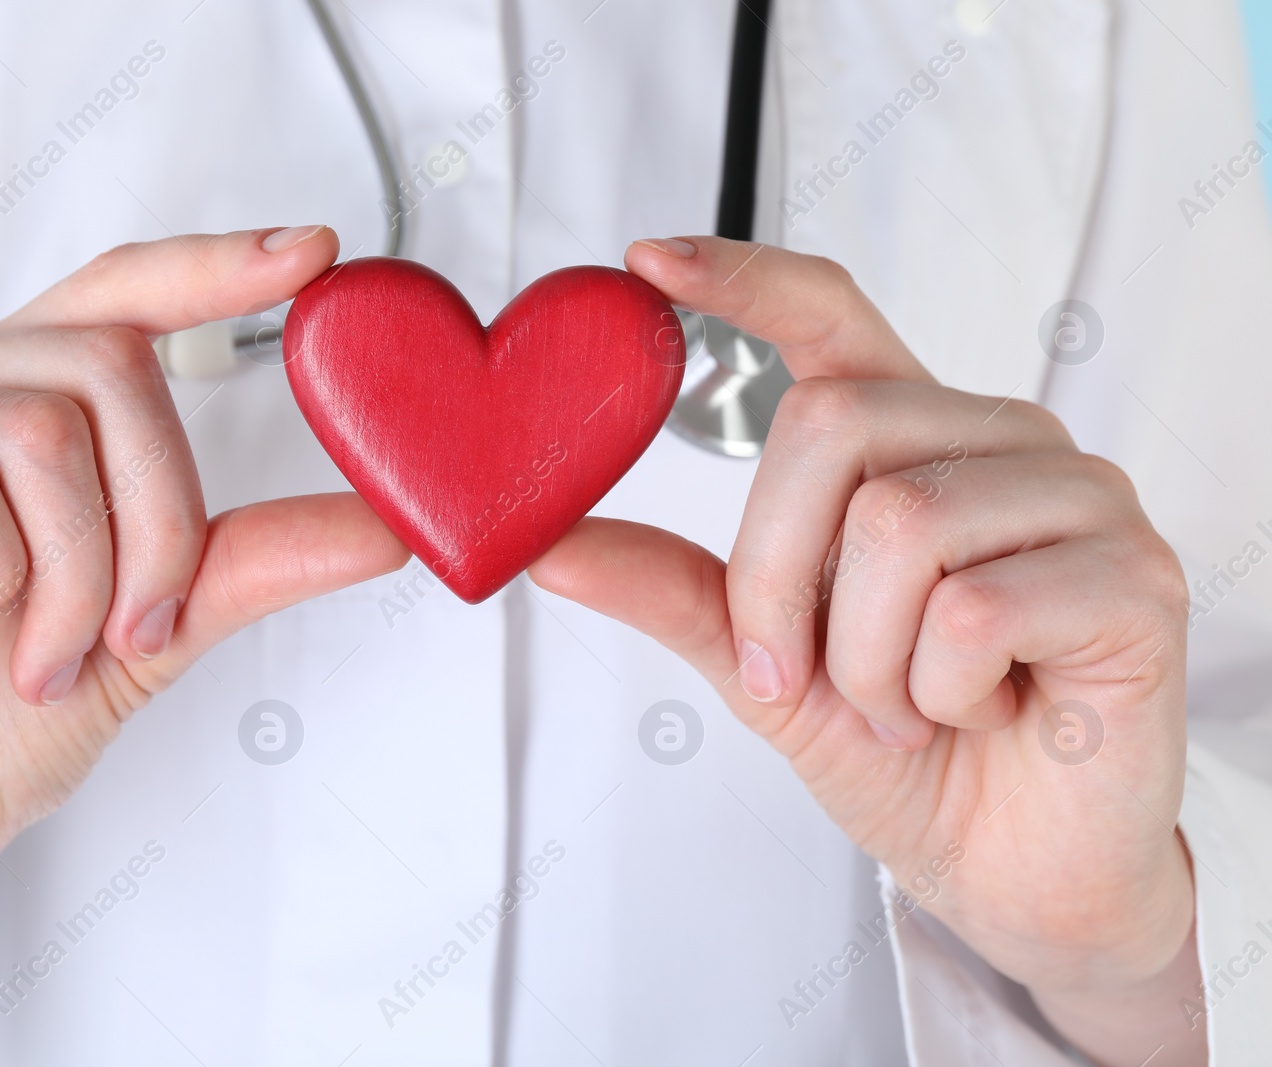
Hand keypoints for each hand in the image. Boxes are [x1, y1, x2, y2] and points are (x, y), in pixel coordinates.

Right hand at [0, 228, 406, 1057]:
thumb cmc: (0, 719)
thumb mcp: (157, 624)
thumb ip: (254, 557)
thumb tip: (387, 523)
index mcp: (12, 400)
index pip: (115, 294)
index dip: (212, 268)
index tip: (315, 255)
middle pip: (104, 365)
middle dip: (159, 520)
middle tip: (132, 631)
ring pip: (35, 432)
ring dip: (75, 580)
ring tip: (42, 656)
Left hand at [534, 238, 1202, 1065]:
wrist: (1007, 869)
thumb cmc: (902, 750)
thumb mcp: (761, 666)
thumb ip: (672, 591)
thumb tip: (545, 544)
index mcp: (913, 443)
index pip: (831, 317)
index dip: (742, 281)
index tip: (647, 262)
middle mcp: (1001, 444)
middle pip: (832, 422)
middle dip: (775, 577)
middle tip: (800, 672)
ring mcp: (1080, 500)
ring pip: (899, 525)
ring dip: (863, 660)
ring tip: (908, 705)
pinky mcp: (1134, 576)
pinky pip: (972, 611)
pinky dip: (935, 694)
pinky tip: (976, 714)